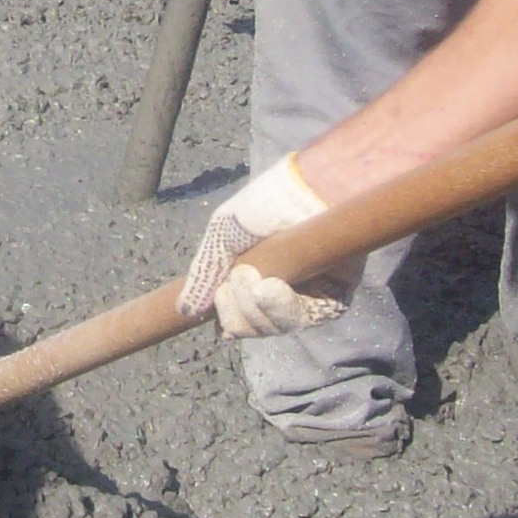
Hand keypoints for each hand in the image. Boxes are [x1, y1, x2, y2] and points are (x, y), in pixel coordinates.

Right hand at [182, 154, 353, 336]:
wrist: (303, 189)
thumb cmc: (264, 204)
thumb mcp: (221, 236)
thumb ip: (205, 274)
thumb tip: (185, 310)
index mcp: (252, 283)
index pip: (238, 321)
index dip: (230, 322)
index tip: (221, 315)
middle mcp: (280, 294)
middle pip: (254, 329)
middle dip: (238, 311)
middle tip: (237, 278)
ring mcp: (306, 296)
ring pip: (276, 327)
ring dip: (256, 308)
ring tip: (253, 278)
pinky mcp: (333, 295)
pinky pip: (305, 319)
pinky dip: (281, 308)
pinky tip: (270, 287)